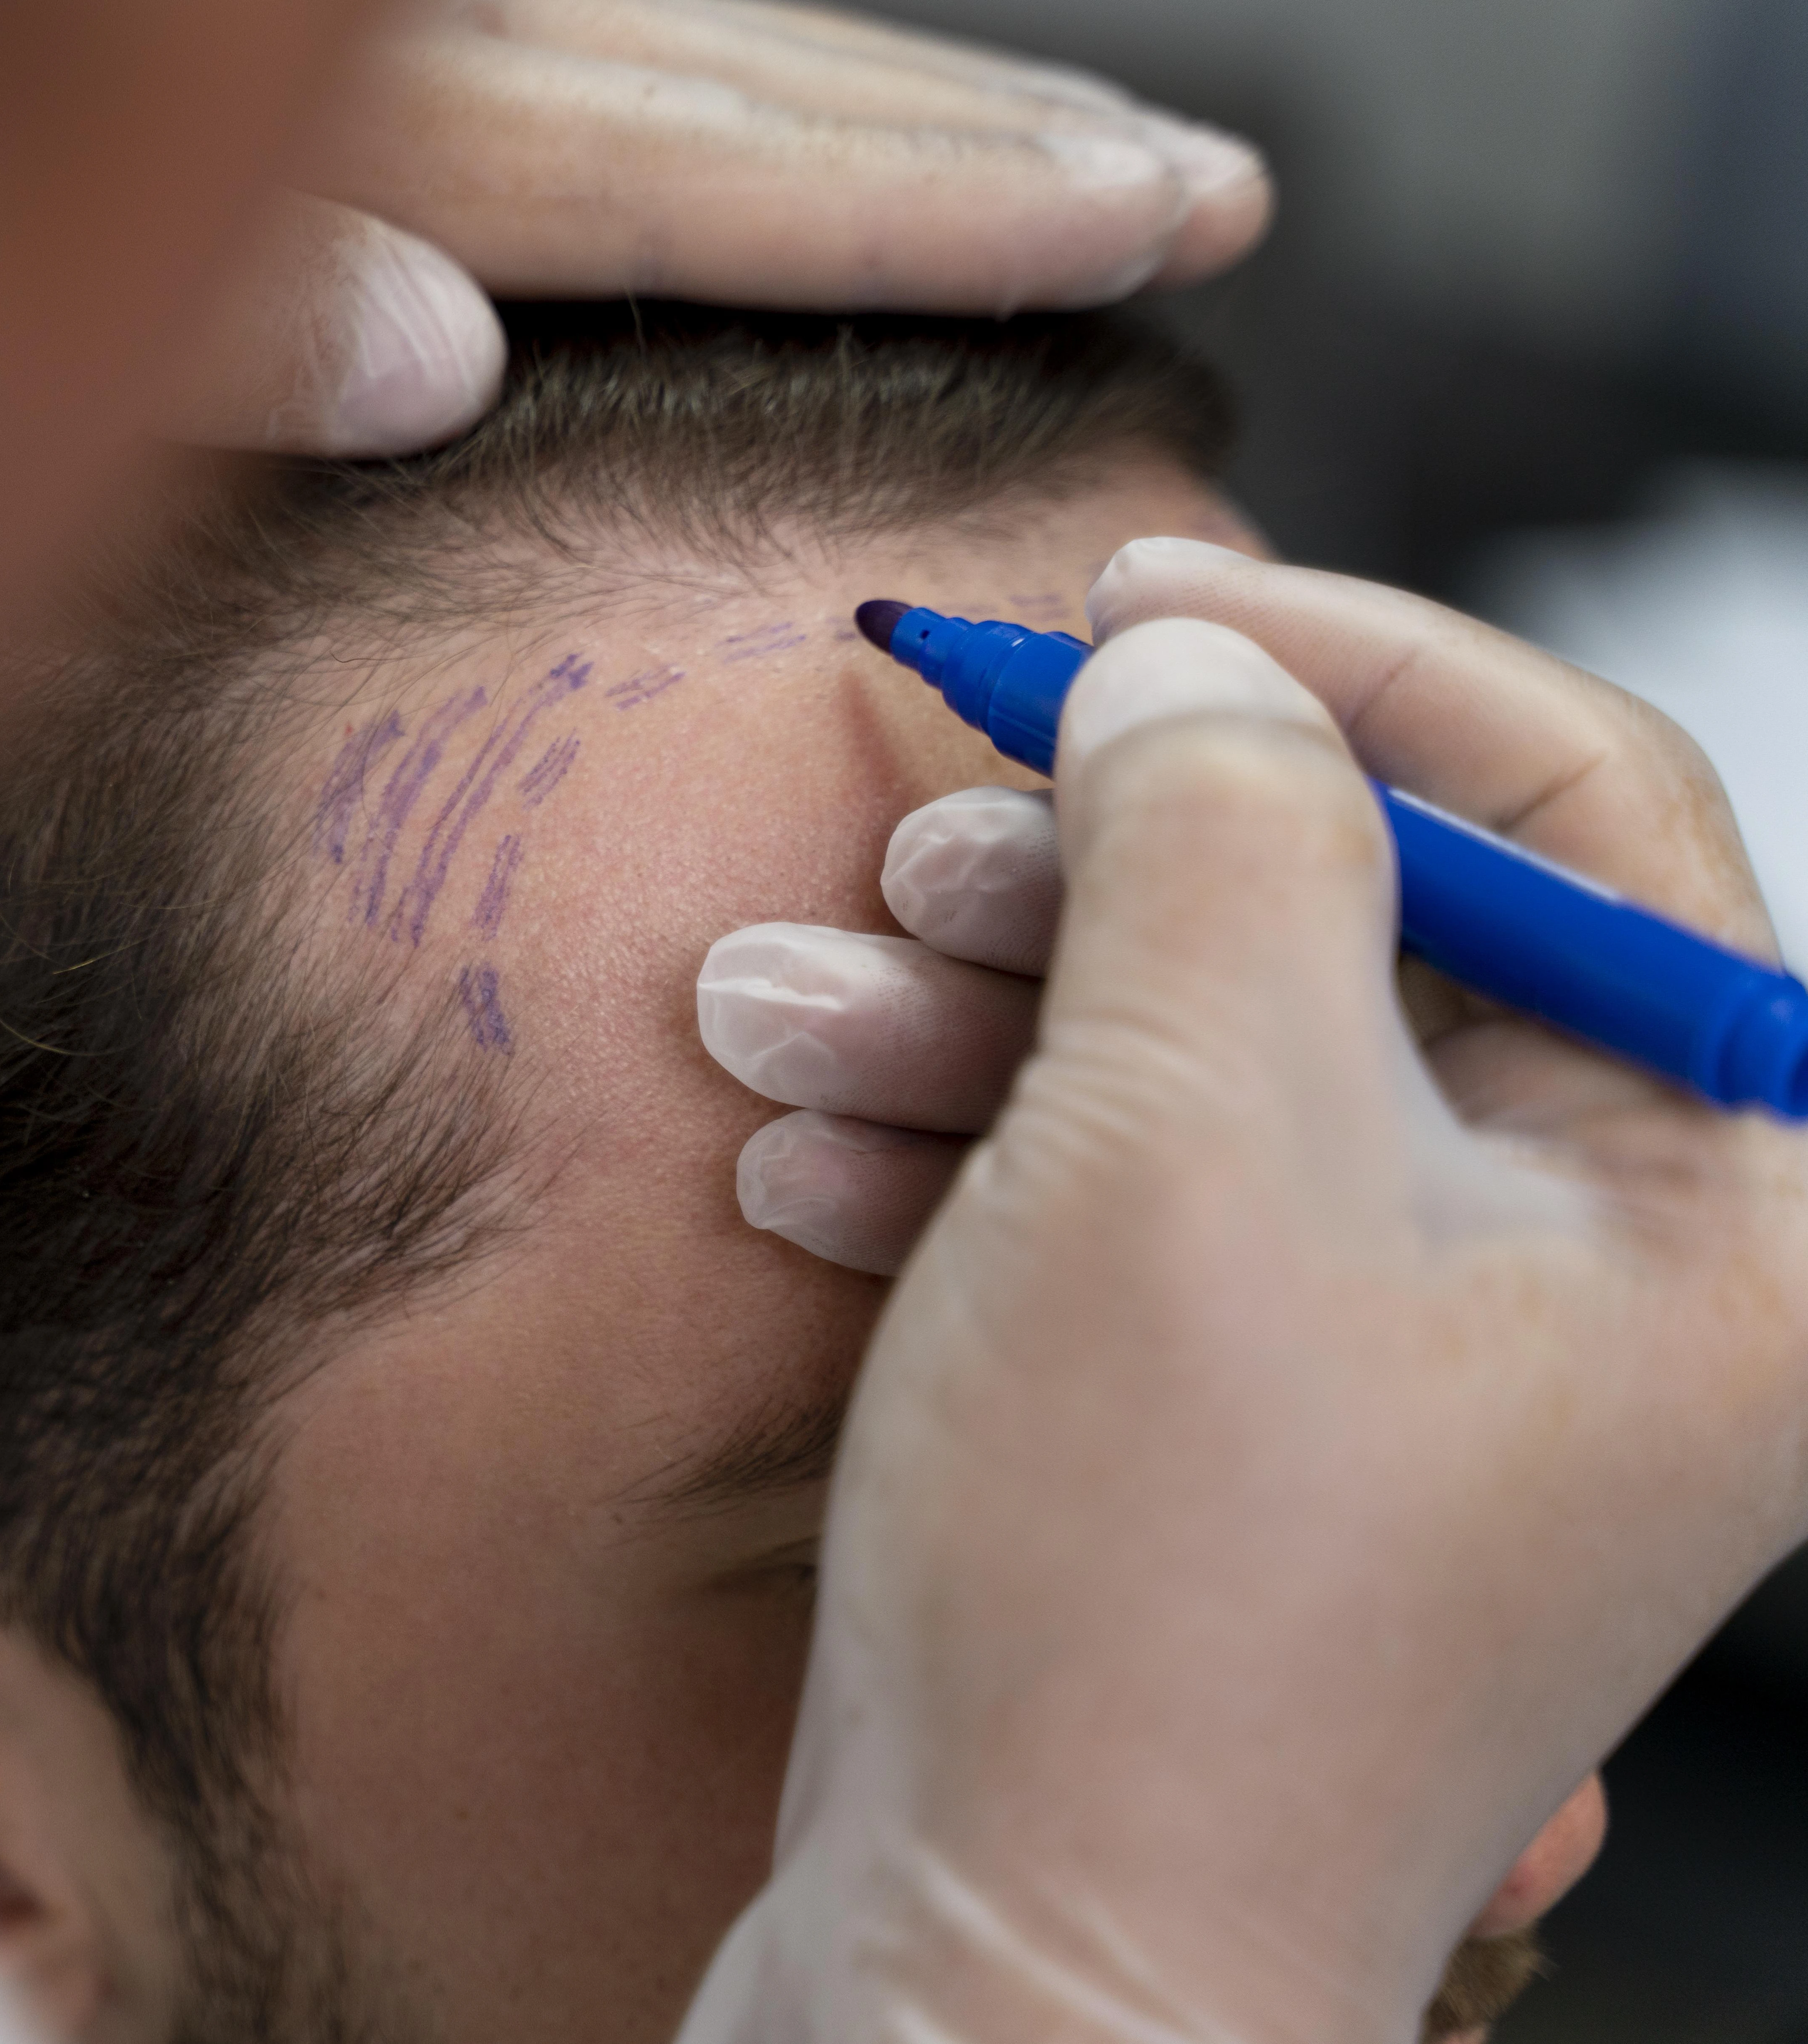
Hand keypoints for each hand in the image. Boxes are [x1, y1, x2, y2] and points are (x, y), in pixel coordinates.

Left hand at [166, 0, 1272, 457]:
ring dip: (889, 98)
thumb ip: (198, 338)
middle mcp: (377, 70)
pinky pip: (586, 60)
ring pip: (684, 48)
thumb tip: (440, 364)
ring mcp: (370, 56)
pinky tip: (793, 129)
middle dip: (981, 134)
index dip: (927, 213)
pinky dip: (724, 95)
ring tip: (1072, 145)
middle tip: (1198, 182)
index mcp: (327, 143)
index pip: (689, 177)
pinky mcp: (334, 70)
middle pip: (735, 87)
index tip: (1140, 220)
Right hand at [683, 540, 1807, 2040]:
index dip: (1342, 656)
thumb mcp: (1185, 1122)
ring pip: (1206, 1058)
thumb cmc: (1157, 1573)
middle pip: (1357, 926)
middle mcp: (1614, 1274)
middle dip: (1095, 873)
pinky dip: (965, 1152)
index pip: (1573, 801)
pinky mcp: (1256, 1415)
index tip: (1124, 590)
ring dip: (974, 1015)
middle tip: (916, 848)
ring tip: (782, 1018)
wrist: (1016, 1957)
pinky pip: (1132, 1198)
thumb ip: (1214, 830)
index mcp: (1729, 1200)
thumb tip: (1195, 667)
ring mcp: (1425, 1352)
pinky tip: (810, 1157)